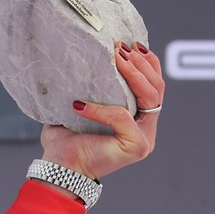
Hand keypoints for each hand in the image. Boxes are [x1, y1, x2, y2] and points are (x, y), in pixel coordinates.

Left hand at [39, 41, 163, 179]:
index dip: (147, 63)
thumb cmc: (65, 142)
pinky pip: (122, 116)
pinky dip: (102, 108)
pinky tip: (80, 105)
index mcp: (137, 120)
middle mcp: (146, 128)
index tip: (132, 44)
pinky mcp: (136, 146)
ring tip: (115, 59)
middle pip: (156, 88)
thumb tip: (84, 60)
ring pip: (149, 97)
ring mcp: (144, 138)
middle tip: (121, 48)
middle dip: (140, 64)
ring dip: (133, 74)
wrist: (58, 170)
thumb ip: (90, 90)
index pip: (153, 86)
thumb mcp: (79, 109)